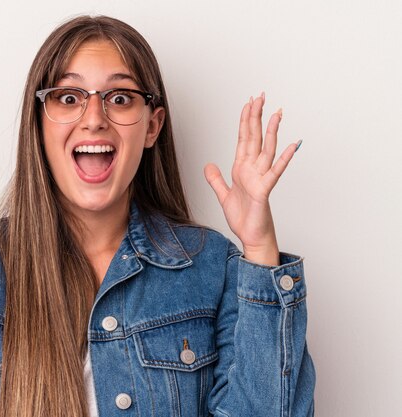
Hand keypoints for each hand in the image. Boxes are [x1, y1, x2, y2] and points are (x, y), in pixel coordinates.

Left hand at [203, 92, 300, 264]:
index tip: (249, 103)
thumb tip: (209, 165)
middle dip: (257, 117)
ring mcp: (260, 178)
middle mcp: (252, 170)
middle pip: (255, 138)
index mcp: (242, 168)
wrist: (252, 237)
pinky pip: (274, 172)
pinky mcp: (264, 190)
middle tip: (261, 96)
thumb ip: (216, 179)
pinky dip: (283, 159)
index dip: (245, 121)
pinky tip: (291, 145)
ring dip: (271, 131)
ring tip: (276, 113)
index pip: (244, 139)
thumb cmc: (243, 218)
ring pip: (267, 150)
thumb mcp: (224, 195)